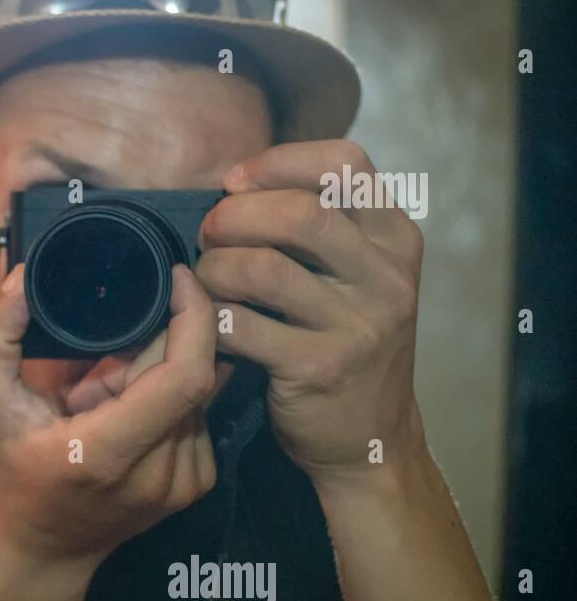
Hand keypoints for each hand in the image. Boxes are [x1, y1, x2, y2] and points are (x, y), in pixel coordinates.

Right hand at [0, 262, 220, 568]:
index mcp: (108, 454)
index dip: (194, 317)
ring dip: (158, 373)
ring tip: (105, 396)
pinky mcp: (199, 480)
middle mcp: (159, 474)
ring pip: (198, 389)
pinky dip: (167, 395)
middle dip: (154, 345)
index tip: (177, 277)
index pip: (186, 375)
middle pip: (189, 373)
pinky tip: (126, 413)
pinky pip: (200, 409)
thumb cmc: (12, 469)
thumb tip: (23, 279)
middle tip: (100, 360)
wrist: (43, 546)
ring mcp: (186, 482)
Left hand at [194, 140, 426, 484]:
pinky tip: (209, 321)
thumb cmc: (346, 342)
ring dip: (214, 267)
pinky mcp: (317, 368)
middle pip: (297, 212)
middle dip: (234, 215)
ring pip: (262, 268)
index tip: (236, 183)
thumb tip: (236, 183)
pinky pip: (242, 325)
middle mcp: (386, 277)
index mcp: (394, 239)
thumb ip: (319, 227)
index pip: (345, 162)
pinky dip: (211, 316)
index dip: (278, 162)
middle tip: (208, 235)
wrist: (369, 438)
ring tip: (206, 279)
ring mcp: (356, 325)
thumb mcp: (358, 277)